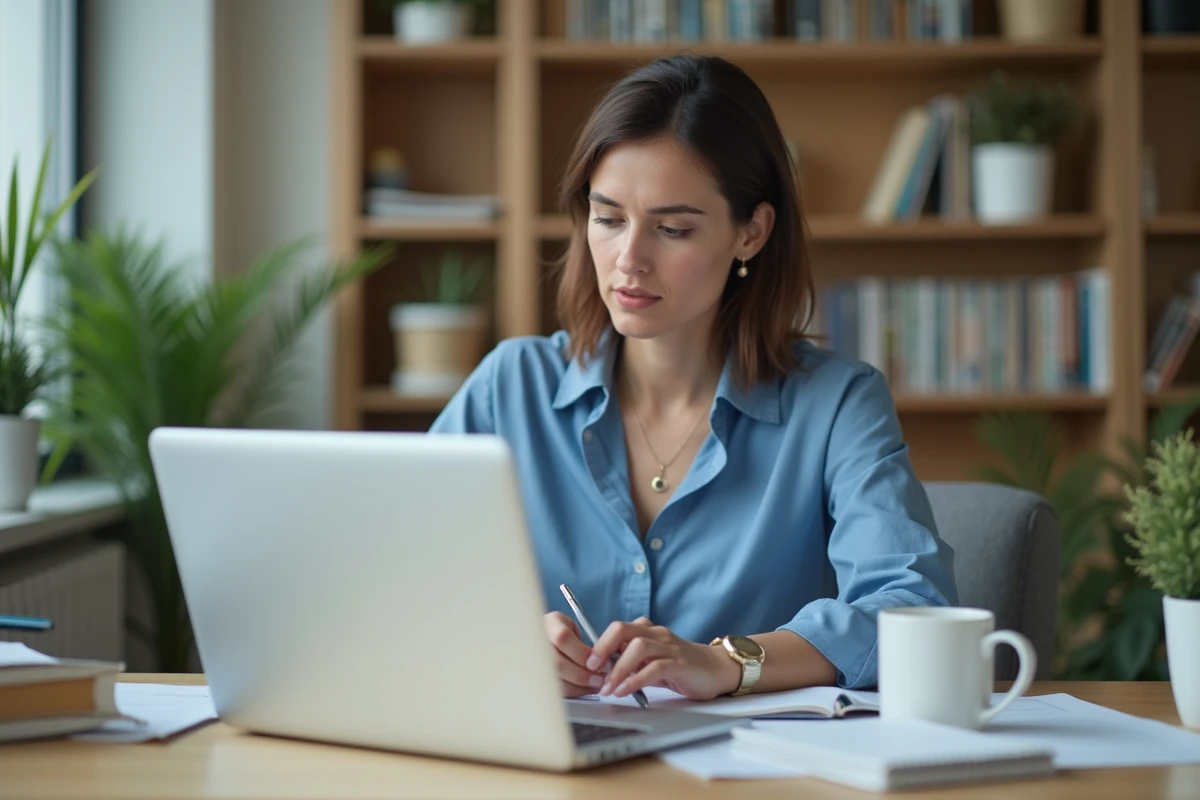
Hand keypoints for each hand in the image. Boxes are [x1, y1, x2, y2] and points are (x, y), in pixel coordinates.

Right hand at [543, 611, 605, 697]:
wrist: (545, 637)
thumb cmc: (564, 633)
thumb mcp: (573, 629)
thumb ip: (584, 644)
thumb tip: (604, 665)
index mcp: (549, 623)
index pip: (563, 638)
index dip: (581, 653)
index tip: (597, 663)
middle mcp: (536, 640)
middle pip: (556, 662)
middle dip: (580, 674)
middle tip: (598, 680)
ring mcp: (532, 659)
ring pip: (553, 679)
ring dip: (576, 686)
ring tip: (592, 686)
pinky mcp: (535, 676)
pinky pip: (552, 689)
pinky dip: (570, 691)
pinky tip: (581, 689)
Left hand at [587, 617, 742, 700]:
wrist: (716, 670)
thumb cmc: (680, 667)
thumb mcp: (651, 662)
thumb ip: (631, 662)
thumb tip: (602, 673)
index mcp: (647, 630)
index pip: (617, 629)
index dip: (599, 644)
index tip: (587, 663)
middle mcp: (657, 634)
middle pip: (622, 629)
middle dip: (603, 648)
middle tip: (592, 669)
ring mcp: (669, 647)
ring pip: (637, 647)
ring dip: (618, 669)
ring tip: (609, 688)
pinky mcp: (680, 663)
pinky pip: (654, 668)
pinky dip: (636, 680)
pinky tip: (625, 691)